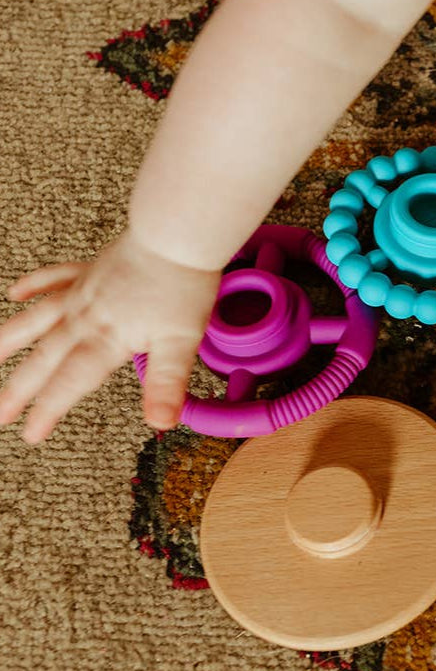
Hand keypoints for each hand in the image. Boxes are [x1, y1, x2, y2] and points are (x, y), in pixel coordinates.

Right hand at [0, 231, 219, 441]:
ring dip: (10, 340)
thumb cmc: (183, 286)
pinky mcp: (91, 269)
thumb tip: (160, 422)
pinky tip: (16, 293)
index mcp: (106, 339)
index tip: (31, 435)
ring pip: (37, 318)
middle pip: (45, 357)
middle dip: (19, 389)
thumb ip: (166, 383)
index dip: (49, 410)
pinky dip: (33, 285)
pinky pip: (53, 277)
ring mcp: (83, 290)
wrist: (176, 235)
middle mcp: (85, 317)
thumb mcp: (182, 342)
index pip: (71, 382)